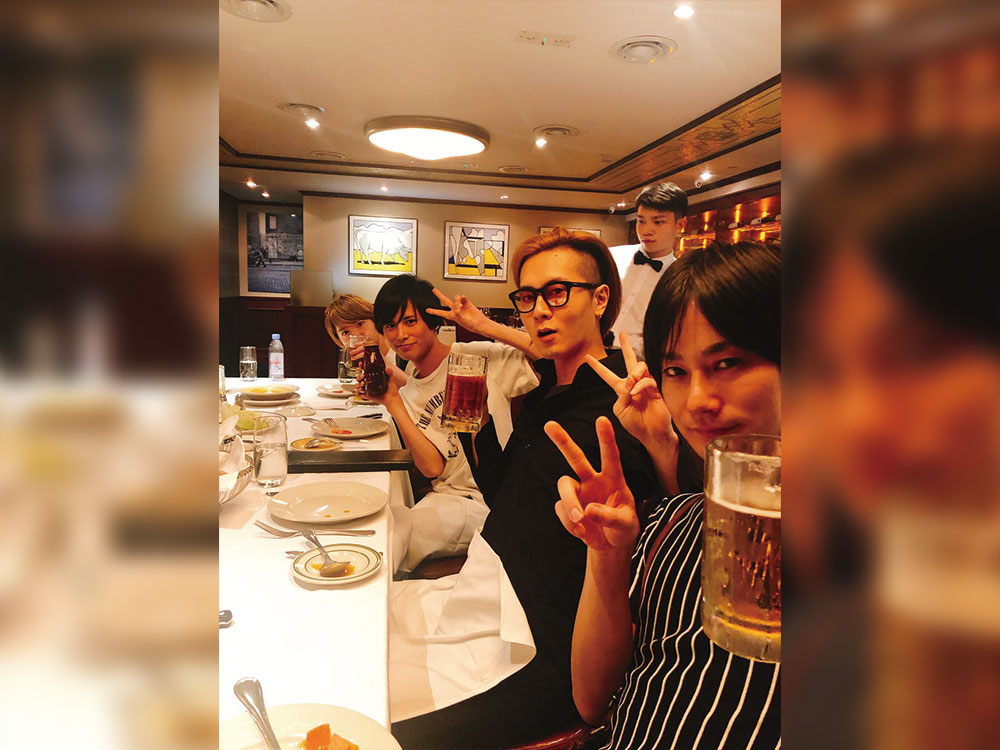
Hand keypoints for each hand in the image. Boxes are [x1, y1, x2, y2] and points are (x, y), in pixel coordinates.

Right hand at [357, 365, 399, 407]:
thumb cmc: (390, 389)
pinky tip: (361, 389)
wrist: (391, 398)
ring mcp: (367, 389)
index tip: (361, 364)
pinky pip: (358, 393)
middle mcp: (368, 382)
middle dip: (359, 376)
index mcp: (372, 377)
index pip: (364, 371)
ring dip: (358, 383)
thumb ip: (389, 372)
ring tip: (363, 383)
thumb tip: (387, 369)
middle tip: (363, 375)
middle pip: (359, 378)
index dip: (361, 367)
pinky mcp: (366, 395)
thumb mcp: (390, 378)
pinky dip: (358, 391)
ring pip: (357, 385)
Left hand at [427, 288, 492, 333]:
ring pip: (455, 298)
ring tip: (461, 305)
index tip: (427, 310)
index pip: (440, 313)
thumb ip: (457, 312)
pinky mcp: (467, 303)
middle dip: (439, 295)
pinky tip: (463, 300)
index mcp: (452, 316)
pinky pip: (463, 297)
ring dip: (457, 300)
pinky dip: (463, 298)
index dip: (433, 311)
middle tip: (434, 290)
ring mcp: (461, 306)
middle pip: (445, 301)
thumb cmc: (471, 324)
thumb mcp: (461, 320)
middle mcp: (455, 310)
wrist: (480, 323)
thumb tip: (457, 305)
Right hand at [544, 417, 639, 552]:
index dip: (606, 438)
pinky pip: (561, 510)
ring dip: (569, 503)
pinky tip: (581, 531)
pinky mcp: (568, 507)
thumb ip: (610, 516)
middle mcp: (593, 481)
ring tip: (579, 519)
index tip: (602, 419)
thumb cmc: (624, 528)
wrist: (611, 546)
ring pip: (564, 485)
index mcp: (613, 478)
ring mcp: (579, 493)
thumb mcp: (626, 523)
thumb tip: (588, 509)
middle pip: (576, 457)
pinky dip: (570, 522)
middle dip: (563, 441)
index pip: (610, 456)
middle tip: (549, 425)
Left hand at [586, 332, 674, 449]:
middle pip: (630, 361)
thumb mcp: (621, 410)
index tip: (587, 357)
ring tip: (632, 383)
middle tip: (623, 333)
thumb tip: (629, 380)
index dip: (597, 367)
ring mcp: (646, 386)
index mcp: (622, 390)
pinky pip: (648, 380)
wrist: (651, 435)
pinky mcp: (656, 389)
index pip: (608, 375)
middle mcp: (634, 384)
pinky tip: (636, 391)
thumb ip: (622, 394)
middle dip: (626, 346)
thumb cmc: (636, 425)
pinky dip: (641, 384)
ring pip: (640, 367)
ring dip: (634, 373)